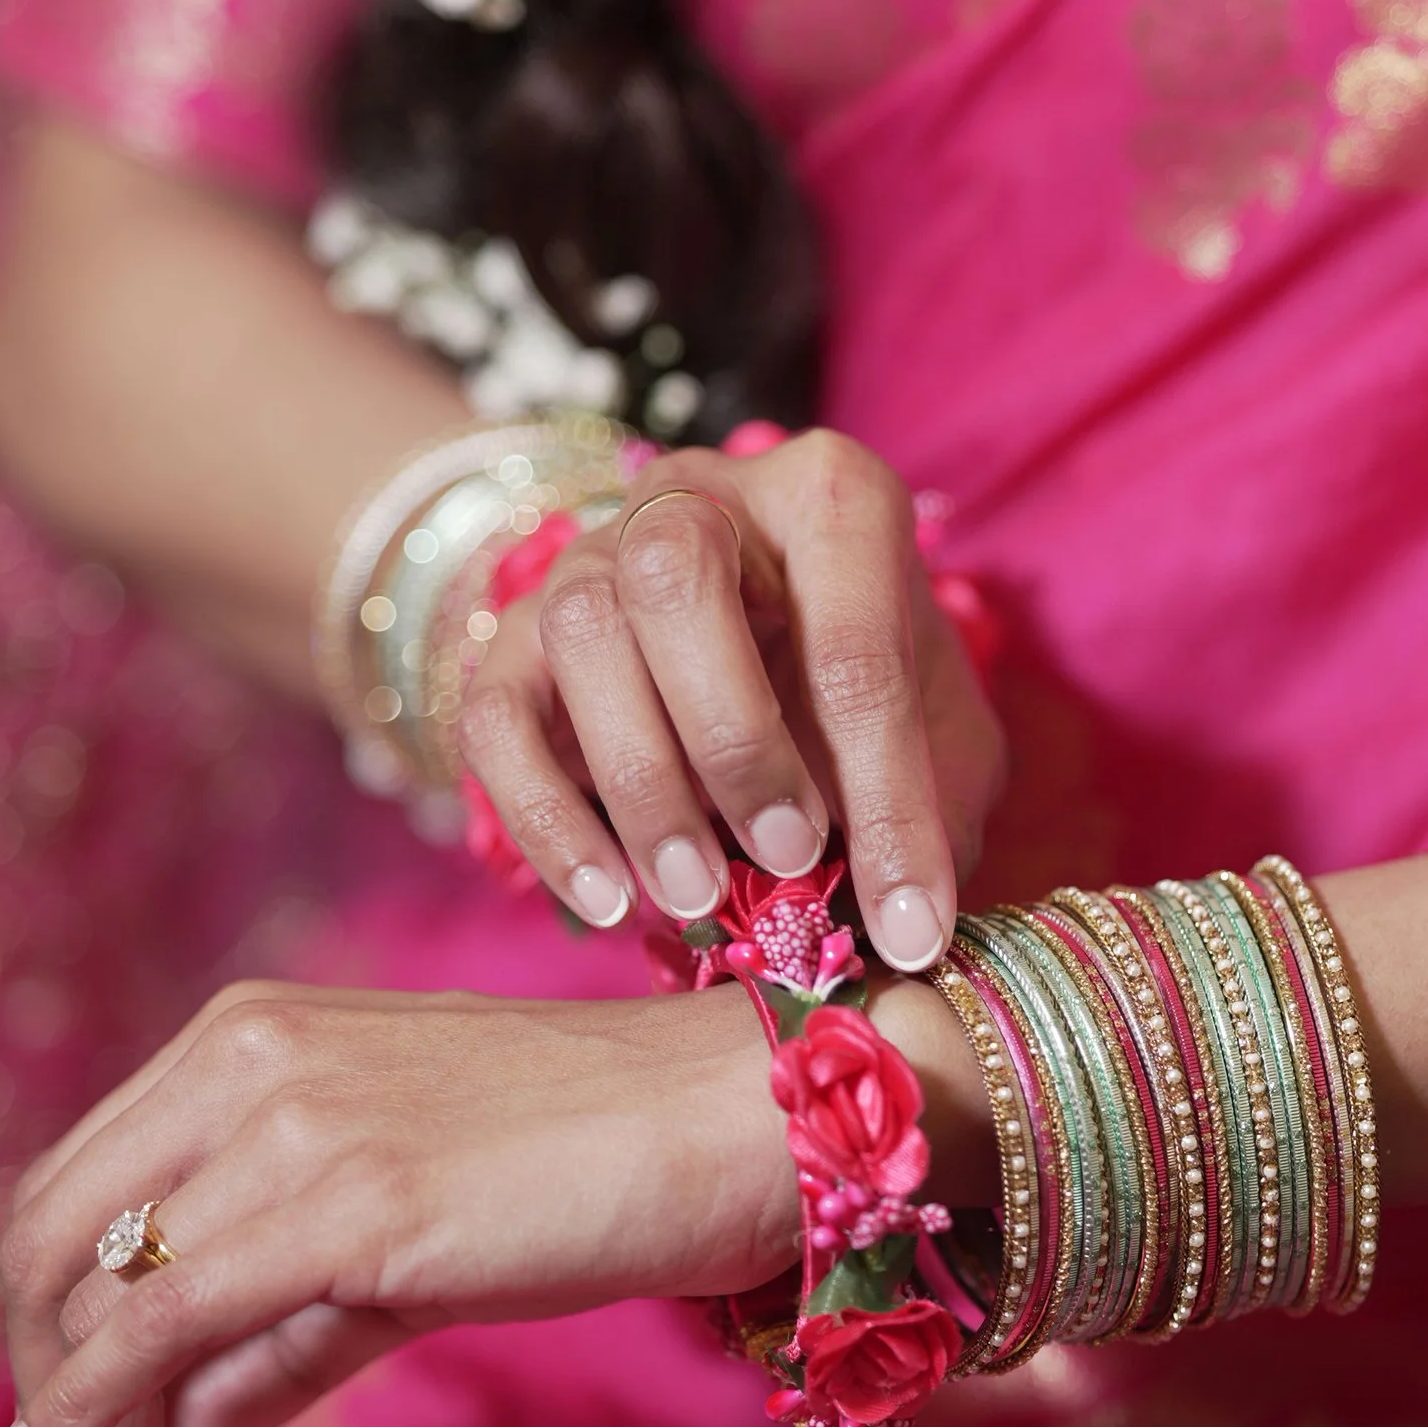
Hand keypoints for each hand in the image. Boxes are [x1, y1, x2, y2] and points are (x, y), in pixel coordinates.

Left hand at [0, 975, 800, 1426]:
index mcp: (247, 1033)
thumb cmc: (592, 1163)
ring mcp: (294, 1121)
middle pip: (50, 1235)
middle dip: (43, 1383)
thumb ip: (285, 1318)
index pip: (74, 1183)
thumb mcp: (403, 1221)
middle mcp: (246, 1056)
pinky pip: (168, 1321)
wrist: (733, 1119)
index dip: (48, 1321)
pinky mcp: (347, 1203)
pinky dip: (103, 1415)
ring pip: (107, 1295)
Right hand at [461, 429, 1005, 970]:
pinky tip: (607, 899)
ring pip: (581, 634)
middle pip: (676, 580)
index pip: (856, 638)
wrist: (753, 643)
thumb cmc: (853, 686)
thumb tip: (902, 927)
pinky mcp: (515, 635)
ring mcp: (592, 557)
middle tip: (788, 857)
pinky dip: (546, 820)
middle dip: (736, 739)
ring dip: (641, 783)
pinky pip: (496, 716)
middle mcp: (699, 500)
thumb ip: (929, 811)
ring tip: (694, 895)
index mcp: (829, 500)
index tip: (912, 926)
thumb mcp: (931, 732)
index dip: (892, 800)